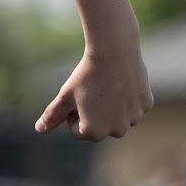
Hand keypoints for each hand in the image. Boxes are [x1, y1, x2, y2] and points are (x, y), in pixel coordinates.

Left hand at [36, 44, 153, 140]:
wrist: (114, 52)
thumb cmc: (86, 75)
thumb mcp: (65, 95)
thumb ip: (52, 116)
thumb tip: (39, 129)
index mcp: (95, 133)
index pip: (78, 130)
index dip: (72, 113)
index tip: (76, 96)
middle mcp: (118, 131)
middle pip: (99, 125)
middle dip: (93, 112)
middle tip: (92, 90)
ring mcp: (135, 118)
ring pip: (117, 115)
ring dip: (110, 105)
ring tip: (106, 85)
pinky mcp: (146, 105)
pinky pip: (132, 104)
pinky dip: (126, 96)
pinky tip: (121, 80)